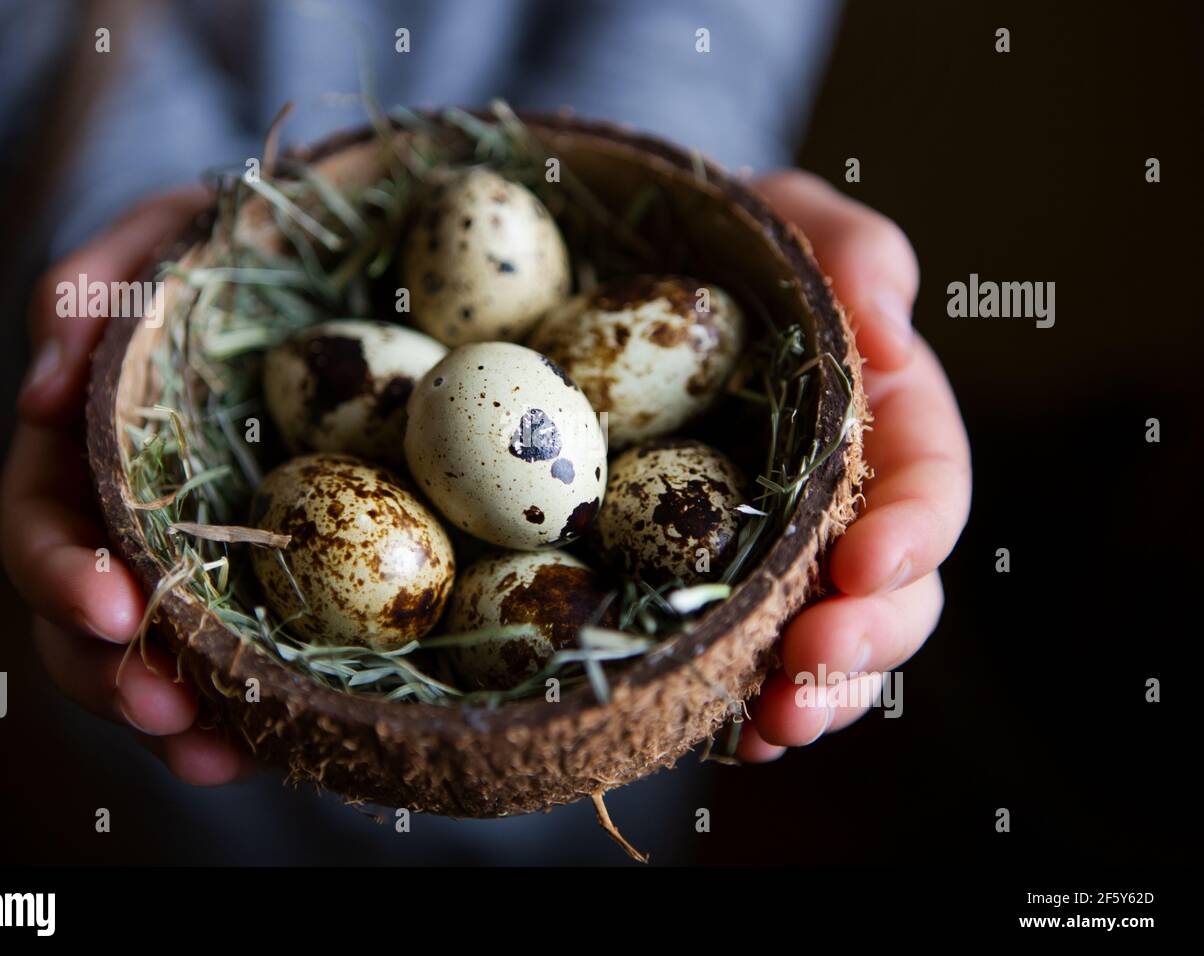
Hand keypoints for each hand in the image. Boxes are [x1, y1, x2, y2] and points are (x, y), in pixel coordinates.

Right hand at [0, 189, 252, 784]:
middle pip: (84, 621)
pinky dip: (245, 709)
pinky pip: (242, 657)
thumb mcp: (163, 236)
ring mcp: (193, 559)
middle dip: (110, 675)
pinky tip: (268, 747)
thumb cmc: (231, 246)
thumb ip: (93, 287)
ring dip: (173, 717)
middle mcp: (128, 520)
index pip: (42, 525)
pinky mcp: (263, 582)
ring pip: (154, 659)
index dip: (59, 575)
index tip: (107, 605)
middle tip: (164, 711)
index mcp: (85, 451)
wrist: (329, 272)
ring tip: (216, 756)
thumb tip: (35, 393)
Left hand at [737, 171, 971, 760]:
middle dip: (868, 636)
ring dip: (819, 694)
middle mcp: (844, 496)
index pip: (927, 481)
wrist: (618, 279)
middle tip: (812, 664)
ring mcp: (783, 550)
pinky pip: (749, 657)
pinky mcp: (714, 585)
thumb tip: (890, 331)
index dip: (914, 531)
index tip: (869, 564)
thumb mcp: (785, 217)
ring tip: (778, 724)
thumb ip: (851, 250)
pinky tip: (732, 735)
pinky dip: (749, 703)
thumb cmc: (718, 241)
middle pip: (893, 585)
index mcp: (881, 415)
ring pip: (831, 641)